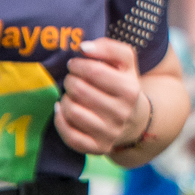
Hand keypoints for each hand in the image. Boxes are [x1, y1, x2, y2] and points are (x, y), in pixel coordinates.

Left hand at [55, 37, 146, 154]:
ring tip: (70, 94)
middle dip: (70, 80)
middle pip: (80, 90)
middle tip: (72, 79)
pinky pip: (70, 136)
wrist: (134, 119)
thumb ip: (108, 47)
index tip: (75, 63)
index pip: (93, 71)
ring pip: (72, 111)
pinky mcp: (99, 148)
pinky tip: (61, 110)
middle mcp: (122, 113)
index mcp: (130, 89)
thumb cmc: (123, 84)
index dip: (78, 64)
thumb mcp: (125, 62)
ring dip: (65, 98)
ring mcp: (110, 133)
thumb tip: (84, 47)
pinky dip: (60, 120)